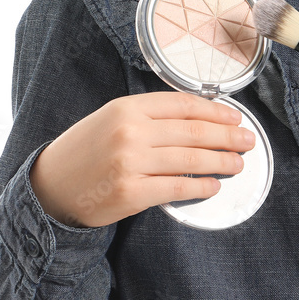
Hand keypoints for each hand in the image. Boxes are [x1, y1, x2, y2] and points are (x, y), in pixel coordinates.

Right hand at [29, 92, 256, 227]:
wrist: (51, 187)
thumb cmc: (86, 150)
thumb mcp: (113, 117)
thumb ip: (150, 114)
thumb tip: (198, 116)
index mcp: (128, 107)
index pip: (184, 105)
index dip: (216, 112)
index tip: (235, 117)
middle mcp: (131, 132)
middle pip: (194, 132)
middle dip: (227, 136)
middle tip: (247, 140)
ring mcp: (131, 163)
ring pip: (191, 160)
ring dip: (221, 162)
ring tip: (237, 163)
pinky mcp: (131, 194)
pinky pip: (176, 189)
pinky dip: (200, 187)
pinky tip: (213, 186)